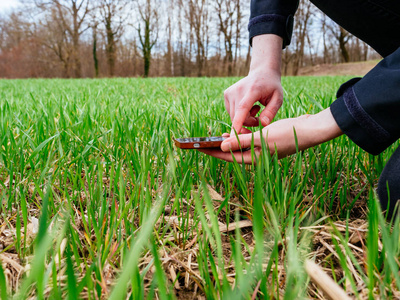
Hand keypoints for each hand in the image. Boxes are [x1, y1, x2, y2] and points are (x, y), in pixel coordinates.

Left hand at [199, 108, 342, 163]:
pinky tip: (231, 132)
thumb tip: (222, 146)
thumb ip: (241, 141)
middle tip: (202, 143)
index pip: (228, 156)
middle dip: (217, 148)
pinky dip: (238, 137)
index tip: (200, 148)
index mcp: (254, 159)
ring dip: (227, 142)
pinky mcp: (264, 142)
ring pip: (238, 147)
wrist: (307, 130)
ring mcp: (260, 150)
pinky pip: (246, 142)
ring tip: (212, 137)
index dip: (214, 151)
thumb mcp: (262, 137)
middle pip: (231, 153)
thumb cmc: (286, 134)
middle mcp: (256, 157)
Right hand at [224, 69, 282, 132]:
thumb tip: (263, 124)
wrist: (262, 72)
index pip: (242, 108)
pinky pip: (231, 113)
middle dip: (249, 123)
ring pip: (234, 117)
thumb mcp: (278, 98)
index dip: (238, 123)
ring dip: (245, 119)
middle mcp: (238, 90)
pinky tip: (249, 107)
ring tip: (256, 109)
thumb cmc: (272, 86)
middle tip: (261, 118)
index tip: (233, 136)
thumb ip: (271, 112)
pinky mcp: (226, 95)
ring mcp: (230, 92)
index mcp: (252, 90)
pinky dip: (240, 115)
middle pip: (239, 117)